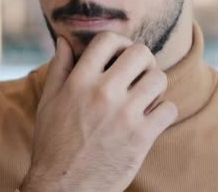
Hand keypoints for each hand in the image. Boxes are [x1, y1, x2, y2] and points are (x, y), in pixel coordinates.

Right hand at [22, 32, 177, 191]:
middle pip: (141, 53)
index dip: (119, 43)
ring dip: (154, 85)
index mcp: (79, 81)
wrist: (63, 189)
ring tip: (145, 97)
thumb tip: (64, 40)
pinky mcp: (141, 137)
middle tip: (138, 74)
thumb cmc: (54, 144)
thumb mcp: (48, 102)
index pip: (108, 40)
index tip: (120, 55)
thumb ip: (58, 68)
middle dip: (142, 61)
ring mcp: (124, 114)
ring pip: (159, 78)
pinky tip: (151, 119)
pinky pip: (169, 109)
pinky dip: (164, 112)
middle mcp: (103, 93)